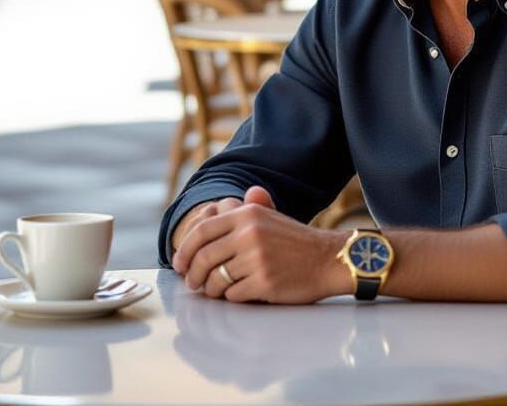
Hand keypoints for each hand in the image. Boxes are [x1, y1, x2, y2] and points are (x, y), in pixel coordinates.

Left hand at [172, 187, 348, 303]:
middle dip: (192, 274)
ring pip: (215, 280)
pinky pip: (233, 295)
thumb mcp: (270, 216)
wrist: (327, 259)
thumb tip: (215, 207)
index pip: (202, 231)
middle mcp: (249, 233)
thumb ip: (243, 210)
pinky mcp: (264, 282)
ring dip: (210, 289)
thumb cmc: (295, 241)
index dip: (185, 249)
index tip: (179, 263)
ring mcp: (256, 258)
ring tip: (214, 290)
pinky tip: (238, 294)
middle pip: (203, 257)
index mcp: (247, 214)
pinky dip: (231, 298)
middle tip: (192, 283)